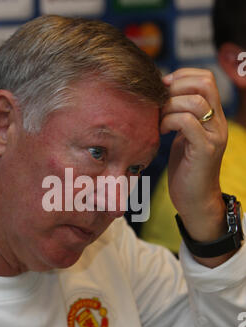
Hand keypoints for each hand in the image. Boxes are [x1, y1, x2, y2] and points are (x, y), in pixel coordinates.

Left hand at [160, 68, 230, 265]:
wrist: (195, 199)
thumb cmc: (185, 168)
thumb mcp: (183, 136)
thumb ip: (180, 116)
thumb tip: (161, 95)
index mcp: (214, 116)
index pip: (206, 78)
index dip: (182, 76)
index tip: (163, 88)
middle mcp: (218, 122)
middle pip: (204, 83)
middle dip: (175, 87)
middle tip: (159, 104)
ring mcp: (214, 135)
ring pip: (194, 102)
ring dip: (169, 107)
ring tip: (159, 121)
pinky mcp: (205, 150)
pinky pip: (187, 122)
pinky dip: (169, 121)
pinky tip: (161, 131)